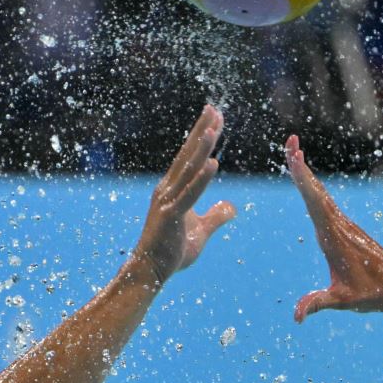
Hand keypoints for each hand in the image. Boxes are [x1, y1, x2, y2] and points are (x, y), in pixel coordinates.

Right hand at [134, 105, 235, 282]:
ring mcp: (168, 202)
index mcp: (173, 189)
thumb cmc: (171, 251)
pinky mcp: (171, 217)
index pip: (191, 158)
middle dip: (202, 131)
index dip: (204, 136)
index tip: (215, 117)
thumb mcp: (201, 232)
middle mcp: (168, 189)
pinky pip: (189, 195)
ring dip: (201, 148)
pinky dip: (201, 179)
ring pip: (188, 170)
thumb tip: (232, 208)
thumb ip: (215, 217)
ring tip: (212, 128)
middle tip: (214, 109)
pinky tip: (213, 163)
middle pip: (189, 155)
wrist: (150, 273)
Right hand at [285, 135, 382, 321]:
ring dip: (307, 175)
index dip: (303, 178)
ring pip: (320, 195)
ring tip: (295, 154)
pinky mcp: (346, 231)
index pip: (314, 202)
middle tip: (290, 141)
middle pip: (315, 191)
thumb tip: (296, 316)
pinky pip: (326, 204)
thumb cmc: (371, 294)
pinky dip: (314, 190)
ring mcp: (343, 226)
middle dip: (301, 166)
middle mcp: (338, 226)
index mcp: (333, 236)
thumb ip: (318, 304)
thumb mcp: (342, 300)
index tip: (295, 155)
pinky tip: (310, 185)